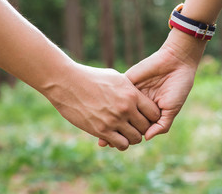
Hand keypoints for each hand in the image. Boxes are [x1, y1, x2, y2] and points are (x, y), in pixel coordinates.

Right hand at [44, 62, 159, 150]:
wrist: (67, 82)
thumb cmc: (90, 76)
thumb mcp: (115, 77)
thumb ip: (129, 88)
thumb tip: (137, 94)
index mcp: (131, 94)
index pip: (154, 113)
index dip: (151, 117)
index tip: (144, 118)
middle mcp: (126, 108)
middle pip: (146, 127)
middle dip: (142, 129)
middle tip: (134, 127)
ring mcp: (114, 120)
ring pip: (136, 138)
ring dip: (131, 138)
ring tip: (124, 133)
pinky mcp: (102, 130)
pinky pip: (121, 144)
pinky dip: (121, 143)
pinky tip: (115, 138)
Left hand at [99, 29, 205, 145]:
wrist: (176, 62)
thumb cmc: (178, 87)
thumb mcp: (172, 109)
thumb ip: (161, 125)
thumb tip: (146, 138)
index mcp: (149, 113)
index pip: (135, 128)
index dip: (126, 136)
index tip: (114, 145)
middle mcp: (138, 105)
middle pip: (123, 120)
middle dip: (113, 130)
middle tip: (104, 141)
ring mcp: (131, 93)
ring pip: (116, 108)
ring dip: (107, 117)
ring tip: (98, 129)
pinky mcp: (127, 81)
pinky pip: (115, 92)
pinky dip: (107, 100)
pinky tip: (100, 109)